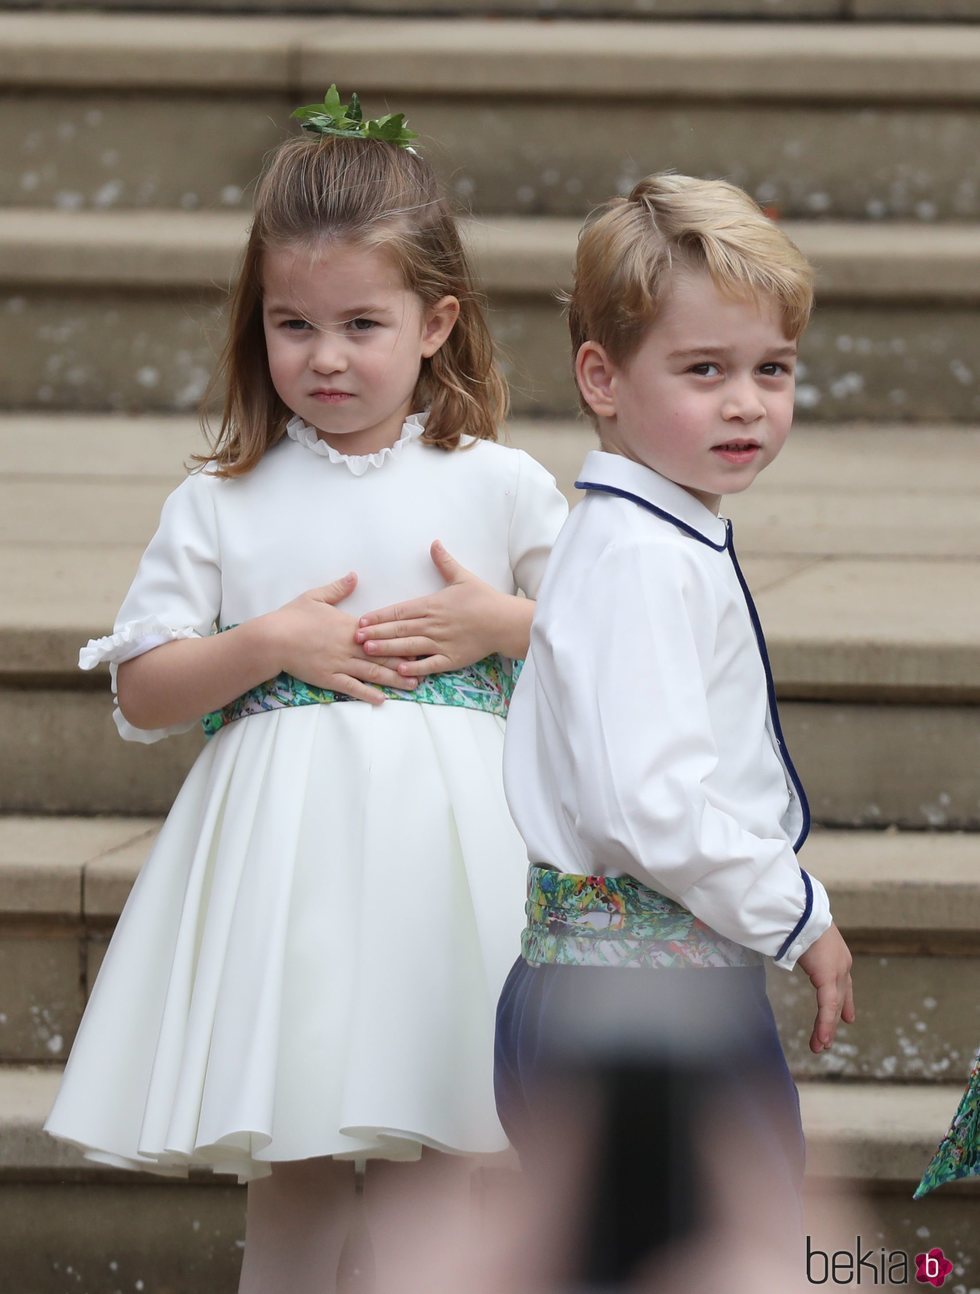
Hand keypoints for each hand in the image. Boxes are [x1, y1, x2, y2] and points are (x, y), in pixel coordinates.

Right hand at [267, 573, 415, 704]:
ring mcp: (340, 664)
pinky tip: (382, 699)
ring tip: (413, 685)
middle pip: (383, 655)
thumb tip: (354, 575)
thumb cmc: (293, 616)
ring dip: (394, 679)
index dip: (402, 638)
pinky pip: (352, 687)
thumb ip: (338, 588)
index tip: (421, 640)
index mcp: (349, 626)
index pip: (382, 633)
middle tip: (428, 666)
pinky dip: (368, 694)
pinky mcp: (329, 678)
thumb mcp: (316, 596)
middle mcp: (349, 646)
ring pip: (372, 673)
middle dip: (406, 662)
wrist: (272, 638)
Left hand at [355, 541, 530, 675]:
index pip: (400, 611)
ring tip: (368, 651)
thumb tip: (434, 543)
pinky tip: (400, 669)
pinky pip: (430, 664)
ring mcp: (441, 643)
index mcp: (432, 605)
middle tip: (354, 637)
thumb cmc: (484, 599)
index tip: (362, 619)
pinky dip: (415, 667)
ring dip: (387, 648)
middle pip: (399, 629)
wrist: (504, 621)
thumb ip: (445, 562)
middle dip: (375, 632)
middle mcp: (433, 624)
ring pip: (409, 646)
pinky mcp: (451, 658)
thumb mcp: (463, 577)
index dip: (379, 616)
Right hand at [796, 923, 854, 1053]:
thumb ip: (801, 946)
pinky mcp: (829, 977)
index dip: (845, 1002)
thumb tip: (789, 945)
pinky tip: (821, 1040)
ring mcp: (838, 971)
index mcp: (837, 954)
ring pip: (833, 1006)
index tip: (848, 1018)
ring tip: (820, 1047)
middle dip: (833, 1021)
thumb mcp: (803, 936)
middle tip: (827, 1040)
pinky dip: (824, 1024)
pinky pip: (827, 1006)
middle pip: (839, 999)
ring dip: (826, 1029)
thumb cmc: (797, 916)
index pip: (843, 984)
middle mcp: (842, 964)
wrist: (801, 910)